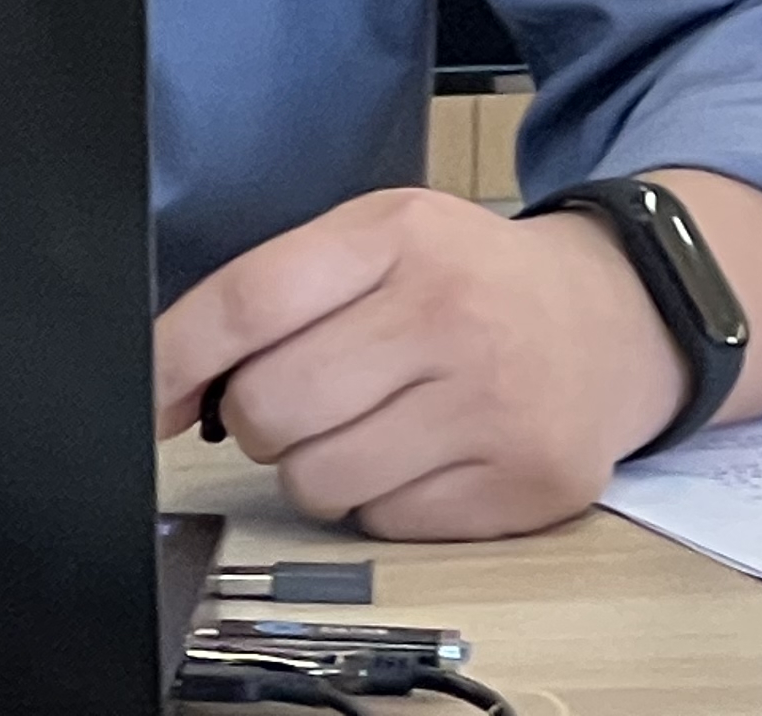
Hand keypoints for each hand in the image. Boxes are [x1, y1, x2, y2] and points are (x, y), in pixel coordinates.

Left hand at [152, 185, 688, 539]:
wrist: (612, 320)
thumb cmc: (470, 279)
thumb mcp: (382, 238)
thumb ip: (278, 290)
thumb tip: (170, 383)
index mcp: (399, 236)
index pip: (250, 302)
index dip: (177, 358)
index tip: (149, 397)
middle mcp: (449, 316)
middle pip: (273, 405)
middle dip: (257, 418)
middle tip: (296, 399)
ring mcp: (493, 406)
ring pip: (319, 480)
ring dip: (316, 466)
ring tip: (366, 423)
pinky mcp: (524, 485)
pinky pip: (386, 525)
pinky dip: (382, 501)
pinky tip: (421, 452)